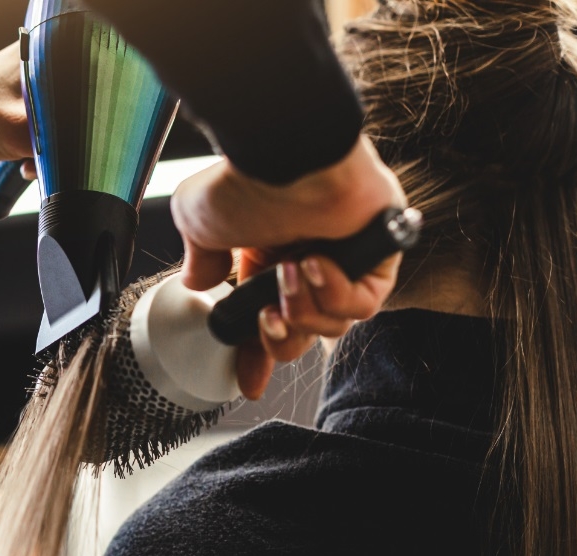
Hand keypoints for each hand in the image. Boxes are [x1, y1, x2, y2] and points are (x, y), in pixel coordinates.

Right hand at [170, 137, 406, 398]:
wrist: (284, 155)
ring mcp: (345, 260)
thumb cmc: (246, 179)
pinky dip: (334, 293)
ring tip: (290, 271)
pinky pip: (362, 304)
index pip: (266, 321)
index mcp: (267, 257)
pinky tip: (316, 263)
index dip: (256, 356)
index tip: (248, 380)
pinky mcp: (379, 256)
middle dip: (281, 337)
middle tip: (267, 316)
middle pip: (302, 335)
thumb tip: (198, 282)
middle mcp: (307, 261)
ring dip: (304, 308)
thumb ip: (200, 259)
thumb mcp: (199, 223)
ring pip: (332, 326)